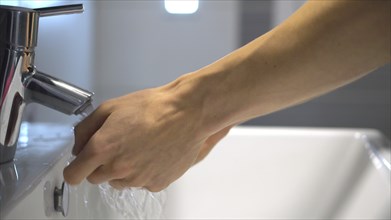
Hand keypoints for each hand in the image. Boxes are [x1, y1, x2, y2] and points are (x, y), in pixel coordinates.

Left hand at [63, 87, 228, 191]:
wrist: (187, 113)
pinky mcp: (156, 184)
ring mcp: (138, 179)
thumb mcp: (110, 107)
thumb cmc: (151, 107)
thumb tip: (78, 147)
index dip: (74, 169)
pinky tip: (153, 154)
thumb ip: (85, 129)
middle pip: (96, 178)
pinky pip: (141, 183)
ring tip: (139, 147)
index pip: (73, 175)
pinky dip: (143, 172)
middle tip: (117, 145)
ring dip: (122, 169)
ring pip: (119, 182)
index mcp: (102, 149)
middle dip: (100, 165)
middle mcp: (118, 169)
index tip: (80, 164)